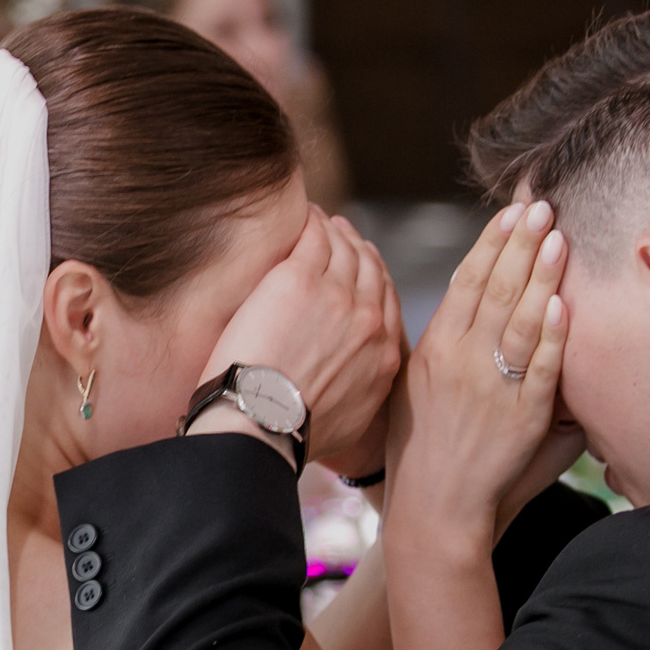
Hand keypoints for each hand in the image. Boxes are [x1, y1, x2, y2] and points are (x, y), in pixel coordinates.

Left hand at [197, 207, 403, 469]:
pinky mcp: (300, 277)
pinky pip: (314, 237)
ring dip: (335, 231)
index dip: (376, 280)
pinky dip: (312, 223)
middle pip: (371, 270)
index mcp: (384, 355)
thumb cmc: (290, 432)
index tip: (365, 269)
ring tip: (323, 221)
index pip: (388, 302)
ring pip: (345, 249)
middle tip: (345, 236)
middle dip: (359, 250)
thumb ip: (362, 393)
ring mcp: (337, 295)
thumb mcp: (349, 421)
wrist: (261, 424)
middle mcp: (369, 320)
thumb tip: (356, 388)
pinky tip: (304, 216)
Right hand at [389, 199, 573, 548]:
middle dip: (520, 242)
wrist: (431, 510)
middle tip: (542, 204)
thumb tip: (470, 309)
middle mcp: (459, 361)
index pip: (466, 283)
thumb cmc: (419, 452)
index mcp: (433, 349)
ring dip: (541, 274)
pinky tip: (564, 303)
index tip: (510, 213)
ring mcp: (491, 388)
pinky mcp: (520, 417)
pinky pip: (540, 368)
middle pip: (495, 289)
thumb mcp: (412, 389)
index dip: (490, 244)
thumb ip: (442, 349)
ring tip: (559, 235)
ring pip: (520, 319)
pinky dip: (553, 335)